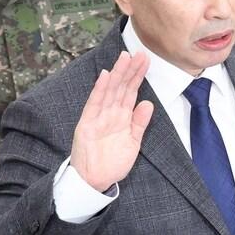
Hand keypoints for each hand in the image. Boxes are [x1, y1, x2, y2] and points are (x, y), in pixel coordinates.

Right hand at [70, 51, 154, 191]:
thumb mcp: (133, 142)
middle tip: (139, 53)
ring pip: (109, 91)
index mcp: (121, 117)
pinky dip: (100, 90)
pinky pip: (94, 104)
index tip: (146, 61)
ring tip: (125, 58)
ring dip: (117, 74)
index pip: (131, 92)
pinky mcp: (86, 124)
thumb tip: (148, 103)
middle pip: (121, 87)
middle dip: (130, 70)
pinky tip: (106, 76)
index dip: (138, 76)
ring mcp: (98, 118)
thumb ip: (139, 123)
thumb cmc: (112, 163)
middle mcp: (109, 114)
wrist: (94, 181)